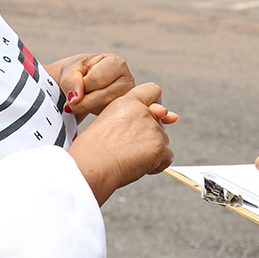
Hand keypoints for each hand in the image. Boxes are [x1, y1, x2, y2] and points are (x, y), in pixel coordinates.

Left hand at [52, 53, 134, 117]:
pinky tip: (88, 106)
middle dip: (83, 100)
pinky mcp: (122, 110)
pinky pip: (106, 117)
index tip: (71, 88)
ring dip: (86, 107)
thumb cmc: (79, 71)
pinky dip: (92, 113)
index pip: (97, 79)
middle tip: (71, 101)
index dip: (80, 86)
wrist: (82, 82)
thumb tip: (75, 98)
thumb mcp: (70, 69)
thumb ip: (70, 80)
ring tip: (79, 101)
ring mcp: (127, 97)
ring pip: (104, 108)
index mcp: (117, 63)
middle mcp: (127, 80)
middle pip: (103, 96)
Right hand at [68, 82, 175, 204]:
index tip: (152, 115)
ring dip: (153, 151)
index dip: (156, 104)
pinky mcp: (159, 146)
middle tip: (129, 149)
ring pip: (164, 140)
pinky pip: (168, 157)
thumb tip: (154, 119)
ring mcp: (152, 128)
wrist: (90, 167)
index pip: (153, 90)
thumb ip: (128, 118)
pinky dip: (158, 165)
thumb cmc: (91, 151)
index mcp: (126, 102)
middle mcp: (141, 111)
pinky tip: (139, 166)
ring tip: (129, 158)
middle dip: (150, 136)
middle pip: (159, 122)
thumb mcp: (106, 122)